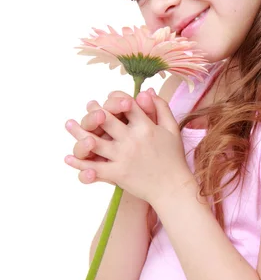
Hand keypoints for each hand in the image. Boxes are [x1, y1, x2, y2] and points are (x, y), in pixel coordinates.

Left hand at [65, 91, 194, 206]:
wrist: (172, 188)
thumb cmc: (173, 157)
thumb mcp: (172, 129)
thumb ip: (160, 108)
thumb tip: (147, 91)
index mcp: (145, 127)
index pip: (127, 105)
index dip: (116, 99)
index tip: (109, 97)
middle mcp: (132, 139)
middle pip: (106, 120)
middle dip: (94, 111)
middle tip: (89, 106)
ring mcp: (123, 157)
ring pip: (94, 142)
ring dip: (79, 132)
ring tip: (69, 124)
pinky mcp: (118, 174)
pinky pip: (95, 168)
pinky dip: (80, 164)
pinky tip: (68, 158)